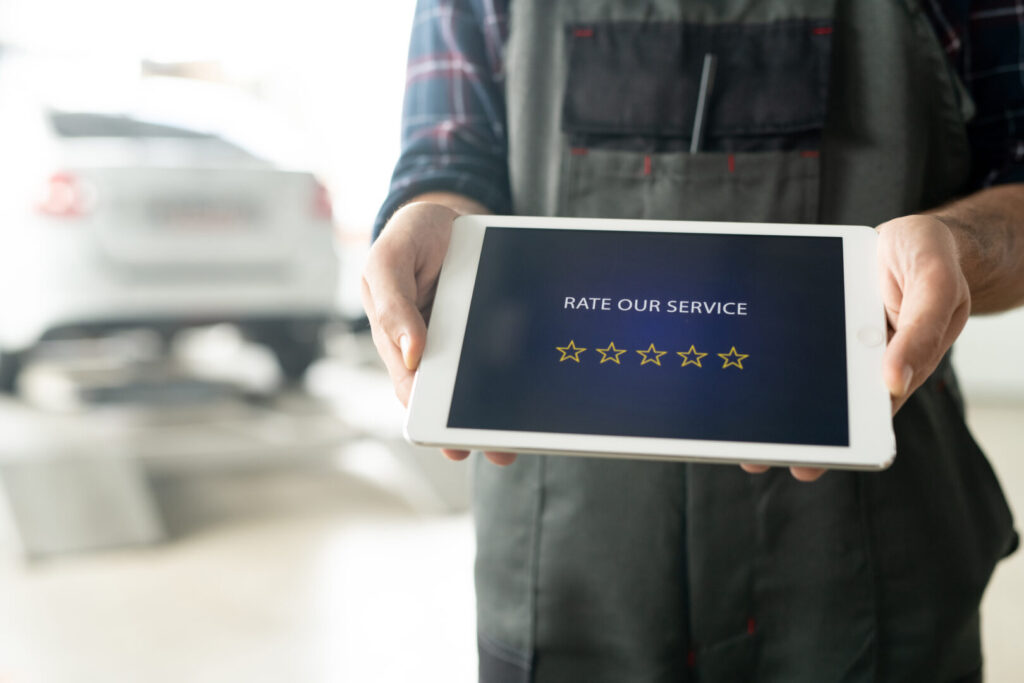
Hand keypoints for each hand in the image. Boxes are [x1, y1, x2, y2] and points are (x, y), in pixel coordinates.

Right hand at [361, 199, 515, 465]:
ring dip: (500, 411)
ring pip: (481, 384)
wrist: (446, 214)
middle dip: (473, 426)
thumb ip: (392, 304)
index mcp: (399, 340)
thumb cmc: (411, 238)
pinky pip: (505, 356)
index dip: (431, 419)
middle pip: (452, 396)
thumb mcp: (389, 259)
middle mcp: (433, 348)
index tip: (453, 442)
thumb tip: (410, 354)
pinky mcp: (492, 329)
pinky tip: (538, 389)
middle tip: (499, 449)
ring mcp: (464, 341)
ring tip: (523, 437)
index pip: (413, 389)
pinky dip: (518, 377)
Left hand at [742, 214, 970, 482]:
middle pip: (828, 403)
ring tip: (736, 427)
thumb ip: (920, 330)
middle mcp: (865, 359)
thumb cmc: (932, 257)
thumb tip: (893, 381)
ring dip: (772, 399)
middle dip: (793, 432)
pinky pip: (792, 341)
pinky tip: (739, 369)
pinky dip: (769, 358)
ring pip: (803, 378)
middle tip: (755, 457)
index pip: (868, 413)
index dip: (840, 442)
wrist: (914, 232)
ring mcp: (839, 341)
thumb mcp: (935, 284)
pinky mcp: (817, 318)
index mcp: (901, 363)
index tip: (810, 464)